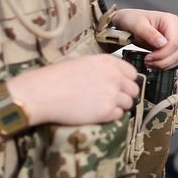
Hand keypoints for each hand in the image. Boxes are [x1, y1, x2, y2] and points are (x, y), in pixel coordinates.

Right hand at [10, 54, 139, 125]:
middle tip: (110, 99)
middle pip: (134, 89)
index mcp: (109, 62)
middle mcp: (115, 76)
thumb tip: (116, 79)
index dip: (126, 81)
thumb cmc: (58, 77)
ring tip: (101, 106)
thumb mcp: (85, 63)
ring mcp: (112, 94)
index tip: (119, 87)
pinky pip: (119, 115)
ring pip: (129, 103)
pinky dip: (110, 116)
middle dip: (125, 95)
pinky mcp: (106, 111)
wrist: (43, 92)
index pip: (133, 73)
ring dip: (118, 106)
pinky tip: (96, 113)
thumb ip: (104, 70)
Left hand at [110, 9, 177, 69]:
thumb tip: (162, 44)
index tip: (148, 58)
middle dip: (163, 61)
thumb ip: (149, 33)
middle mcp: (177, 28)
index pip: (174, 43)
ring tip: (150, 63)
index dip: (162, 54)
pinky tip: (155, 63)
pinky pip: (177, 59)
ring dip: (165, 64)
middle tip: (148, 63)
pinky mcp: (174, 46)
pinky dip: (167, 64)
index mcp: (170, 20)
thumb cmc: (132, 20)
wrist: (129, 23)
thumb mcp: (137, 25)